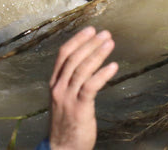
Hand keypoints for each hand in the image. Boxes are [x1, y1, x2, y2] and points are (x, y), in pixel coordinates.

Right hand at [48, 26, 118, 149]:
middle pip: (73, 59)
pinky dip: (102, 74)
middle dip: (90, 44)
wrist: (62, 149)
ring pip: (82, 70)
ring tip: (110, 43)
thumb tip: (87, 65)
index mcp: (54, 83)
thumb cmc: (66, 124)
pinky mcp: (79, 108)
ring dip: (97, 54)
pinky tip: (113, 66)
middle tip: (105, 33)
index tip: (90, 30)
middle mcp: (59, 88)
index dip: (77, 40)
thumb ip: (71, 83)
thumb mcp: (63, 99)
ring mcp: (68, 98)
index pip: (63, 55)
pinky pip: (90, 87)